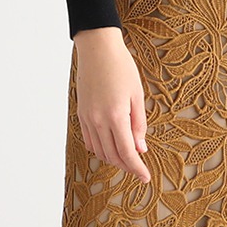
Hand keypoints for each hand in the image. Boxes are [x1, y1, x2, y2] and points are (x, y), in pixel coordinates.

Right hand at [72, 28, 151, 182]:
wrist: (97, 49)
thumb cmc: (121, 68)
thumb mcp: (137, 96)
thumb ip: (138, 125)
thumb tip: (140, 149)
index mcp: (115, 116)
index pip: (126, 152)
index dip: (137, 168)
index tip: (145, 177)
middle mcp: (98, 120)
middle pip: (112, 155)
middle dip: (127, 166)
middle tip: (140, 169)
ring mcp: (87, 118)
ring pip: (99, 151)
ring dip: (113, 159)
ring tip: (128, 159)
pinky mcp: (81, 114)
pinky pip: (89, 140)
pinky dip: (101, 149)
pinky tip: (111, 147)